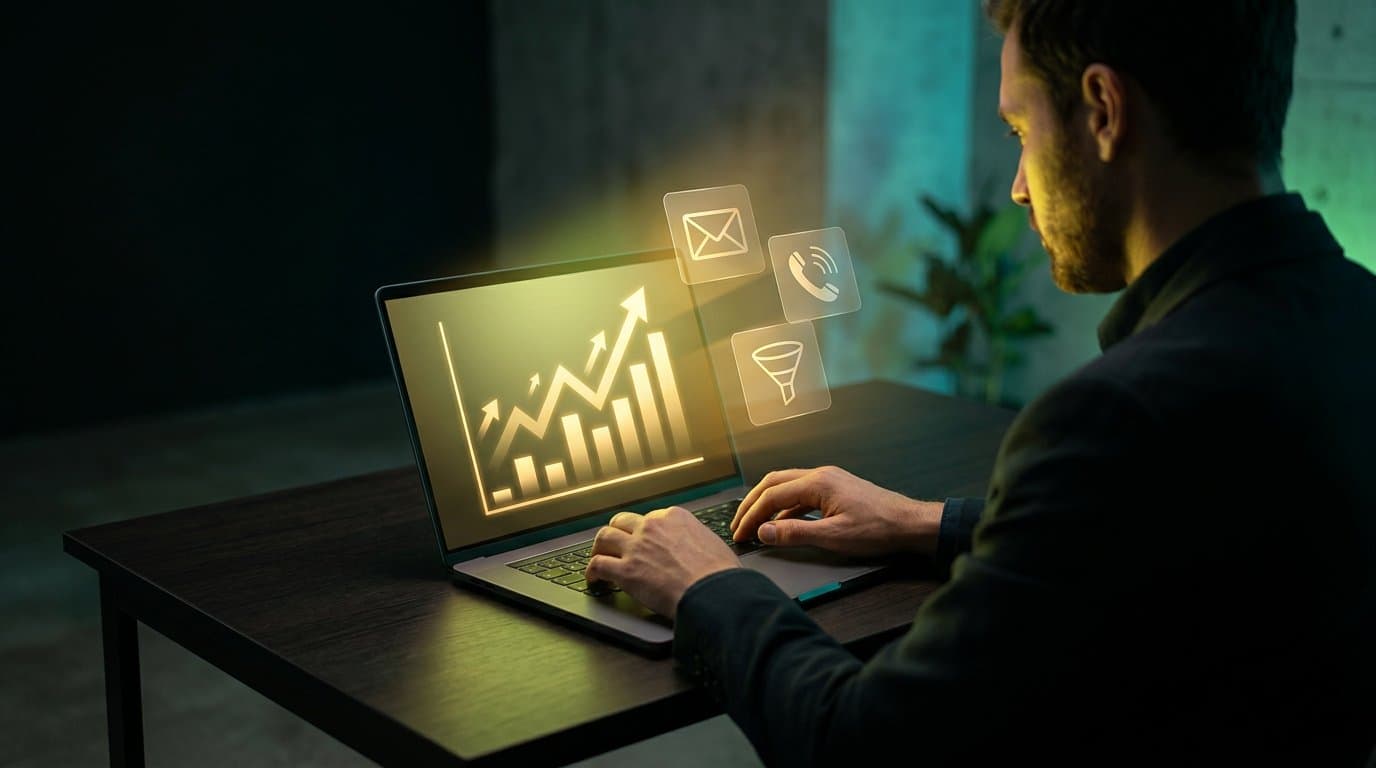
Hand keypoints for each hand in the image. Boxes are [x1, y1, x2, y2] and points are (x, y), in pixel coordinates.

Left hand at [584, 506, 740, 618]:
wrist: (713, 592)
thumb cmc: (720, 574)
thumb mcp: (712, 543)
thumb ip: (696, 541)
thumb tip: (696, 549)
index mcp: (675, 517)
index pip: (651, 518)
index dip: (645, 531)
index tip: (644, 540)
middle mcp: (652, 527)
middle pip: (622, 521)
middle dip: (618, 532)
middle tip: (616, 544)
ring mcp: (636, 547)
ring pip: (605, 537)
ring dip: (599, 547)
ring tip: (598, 556)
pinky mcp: (626, 571)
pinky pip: (598, 564)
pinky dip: (592, 571)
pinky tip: (594, 579)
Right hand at [730, 465, 942, 557]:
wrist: (910, 524)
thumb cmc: (878, 529)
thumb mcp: (833, 537)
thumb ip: (794, 533)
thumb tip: (764, 532)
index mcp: (817, 482)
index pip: (771, 496)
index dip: (751, 516)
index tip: (740, 534)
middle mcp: (820, 475)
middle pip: (773, 483)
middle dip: (752, 504)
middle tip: (738, 525)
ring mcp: (828, 480)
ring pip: (786, 486)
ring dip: (767, 505)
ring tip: (755, 526)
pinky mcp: (835, 489)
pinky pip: (801, 494)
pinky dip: (785, 508)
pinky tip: (782, 526)